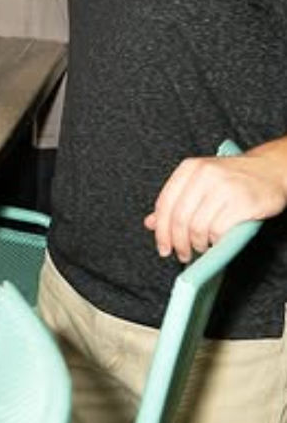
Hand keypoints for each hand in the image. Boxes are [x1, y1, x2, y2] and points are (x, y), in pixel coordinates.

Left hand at [145, 149, 286, 261]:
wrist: (270, 169)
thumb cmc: (234, 178)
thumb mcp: (201, 181)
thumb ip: (177, 201)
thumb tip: (151, 223)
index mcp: (189, 168)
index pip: (165, 203)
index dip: (161, 230)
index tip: (163, 247)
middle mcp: (204, 175)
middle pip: (180, 218)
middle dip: (178, 242)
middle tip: (181, 254)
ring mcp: (224, 188)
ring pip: (198, 227)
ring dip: (197, 244)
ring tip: (201, 248)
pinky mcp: (242, 202)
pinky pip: (219, 230)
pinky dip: (215, 242)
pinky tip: (217, 242)